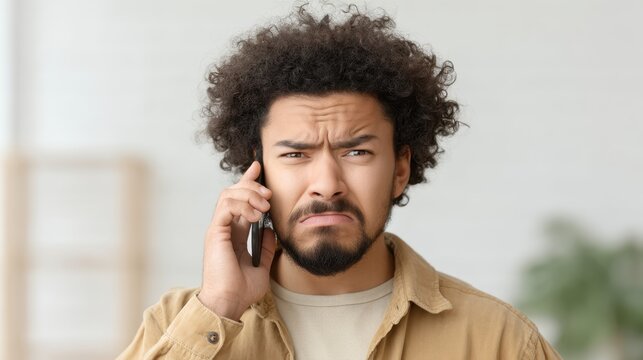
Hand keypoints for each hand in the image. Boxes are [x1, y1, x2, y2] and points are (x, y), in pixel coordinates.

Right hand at [197, 161, 275, 320]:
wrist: (229, 303)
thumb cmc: (240, 290)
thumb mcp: (261, 266)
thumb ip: (265, 248)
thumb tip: (270, 231)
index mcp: (233, 233)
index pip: (239, 200)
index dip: (247, 182)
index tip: (257, 168)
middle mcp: (224, 227)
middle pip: (233, 191)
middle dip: (252, 186)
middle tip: (269, 193)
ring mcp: (218, 229)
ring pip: (228, 194)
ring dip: (249, 194)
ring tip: (265, 206)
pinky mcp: (215, 232)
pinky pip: (226, 207)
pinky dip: (242, 206)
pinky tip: (255, 216)